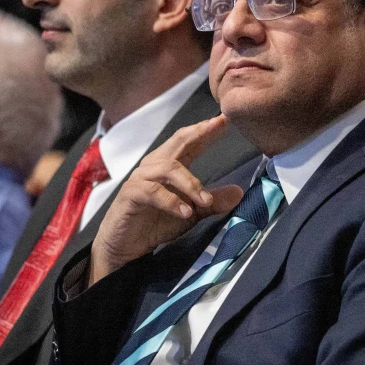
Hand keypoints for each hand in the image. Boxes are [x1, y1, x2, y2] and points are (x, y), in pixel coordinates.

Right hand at [89, 115, 244, 284]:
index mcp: (169, 166)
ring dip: (190, 184)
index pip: (189, 142)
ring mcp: (141, 178)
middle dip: (198, 133)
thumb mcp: (191, 212)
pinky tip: (186, 212)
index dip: (206, 130)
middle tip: (216, 125)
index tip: (224, 119)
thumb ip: (213, 202)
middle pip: (177, 142)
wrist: (125, 246)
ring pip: (169, 168)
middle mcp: (154, 166)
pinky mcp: (131, 194)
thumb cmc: (155, 223)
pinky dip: (171, 201)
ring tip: (206, 201)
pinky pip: (153, 192)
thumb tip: (239, 192)